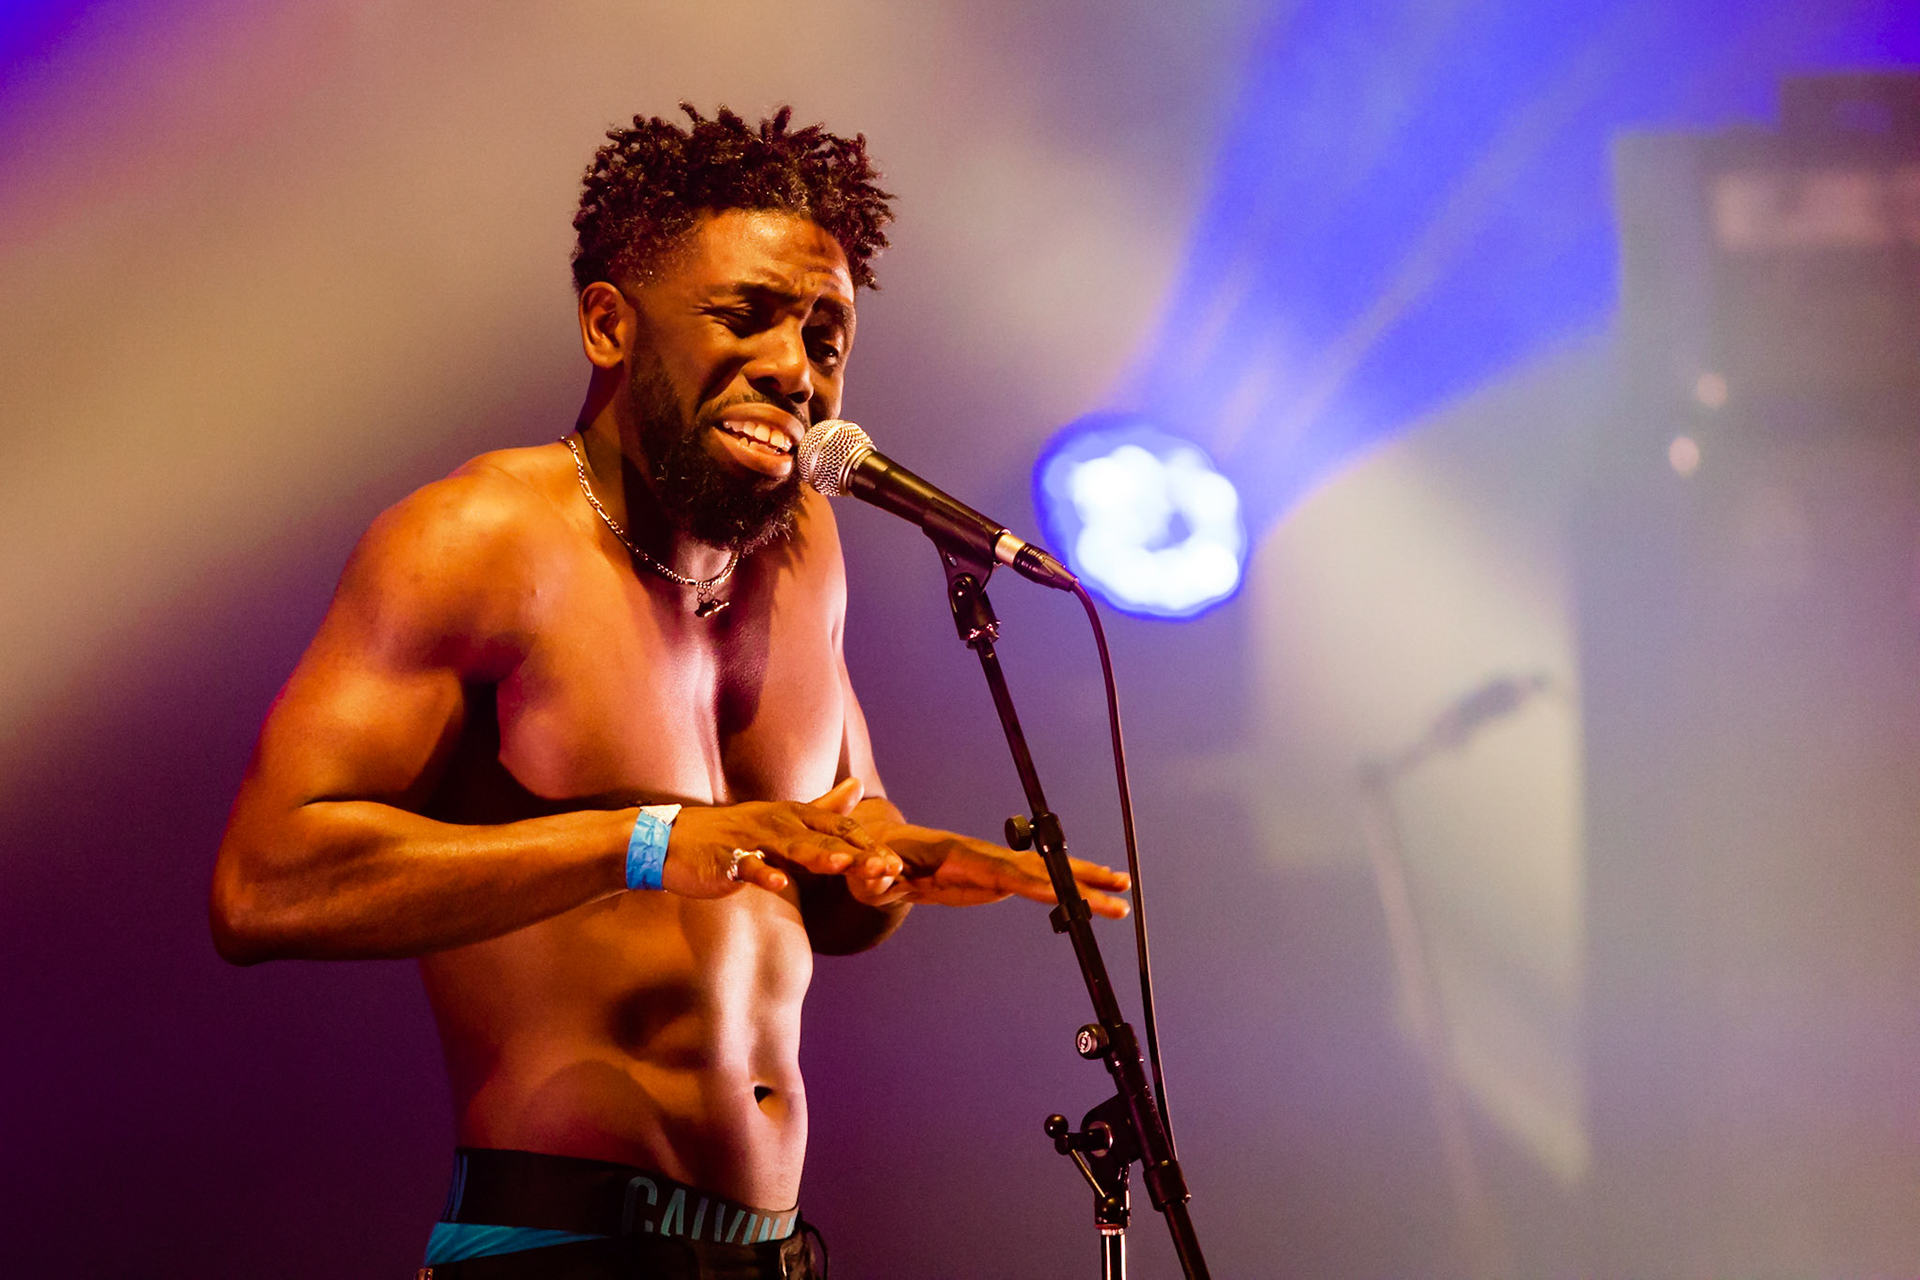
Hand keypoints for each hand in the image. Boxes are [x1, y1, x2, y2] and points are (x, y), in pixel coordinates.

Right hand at [659, 779, 894, 897]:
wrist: (673, 842)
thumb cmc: (731, 835)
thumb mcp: (781, 820)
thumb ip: (822, 807)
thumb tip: (857, 786)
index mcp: (792, 816)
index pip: (839, 828)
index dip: (868, 845)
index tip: (897, 864)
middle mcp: (776, 823)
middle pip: (823, 838)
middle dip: (857, 854)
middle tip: (887, 867)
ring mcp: (750, 840)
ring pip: (789, 849)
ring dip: (817, 856)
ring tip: (843, 865)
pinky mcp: (726, 859)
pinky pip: (748, 867)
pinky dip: (764, 875)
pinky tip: (780, 885)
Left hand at [848, 804, 1129, 918]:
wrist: (874, 853)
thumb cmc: (867, 863)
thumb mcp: (867, 875)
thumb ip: (875, 873)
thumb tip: (883, 871)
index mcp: (959, 853)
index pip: (1007, 871)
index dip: (1040, 882)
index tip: (1070, 893)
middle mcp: (983, 854)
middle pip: (1039, 867)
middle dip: (1080, 878)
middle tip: (1119, 891)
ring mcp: (993, 864)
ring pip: (1045, 871)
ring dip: (1084, 880)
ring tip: (1123, 891)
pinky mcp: (996, 877)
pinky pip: (1037, 882)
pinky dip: (1066, 886)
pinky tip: (1092, 896)